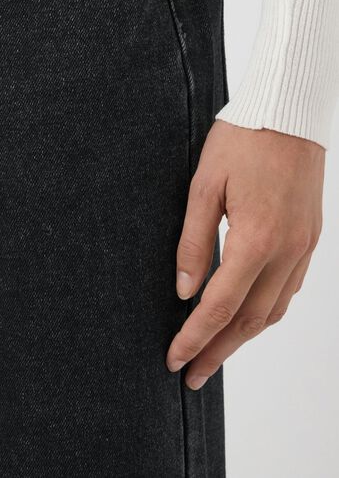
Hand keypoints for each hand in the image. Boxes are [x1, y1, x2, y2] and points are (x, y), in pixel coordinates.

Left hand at [166, 118, 323, 389]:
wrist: (288, 111)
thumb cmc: (242, 140)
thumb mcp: (204, 185)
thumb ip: (193, 241)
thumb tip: (183, 290)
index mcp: (256, 238)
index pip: (221, 305)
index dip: (195, 336)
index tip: (174, 359)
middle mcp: (286, 250)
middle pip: (250, 319)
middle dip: (218, 351)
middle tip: (192, 375)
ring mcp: (303, 246)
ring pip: (274, 308)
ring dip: (244, 337)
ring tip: (215, 353)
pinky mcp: (310, 237)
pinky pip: (289, 288)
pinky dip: (266, 310)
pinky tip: (247, 316)